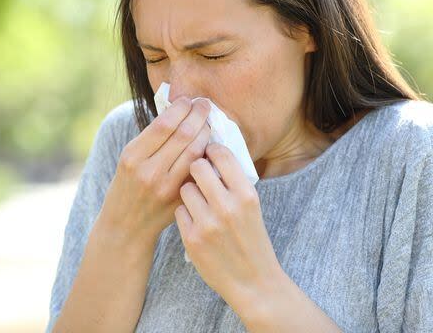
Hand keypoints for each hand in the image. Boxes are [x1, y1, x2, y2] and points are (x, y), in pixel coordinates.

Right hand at [100, 96, 211, 245]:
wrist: (125, 226)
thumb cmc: (127, 186)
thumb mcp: (129, 159)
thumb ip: (151, 139)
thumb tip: (178, 111)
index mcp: (132, 156)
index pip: (164, 124)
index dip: (181, 108)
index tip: (188, 100)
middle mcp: (148, 171)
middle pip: (183, 135)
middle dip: (198, 115)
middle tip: (205, 105)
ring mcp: (165, 187)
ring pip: (195, 152)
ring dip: (206, 133)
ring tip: (208, 122)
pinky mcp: (179, 199)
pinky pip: (198, 171)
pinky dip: (206, 155)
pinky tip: (210, 145)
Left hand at [174, 143, 282, 312]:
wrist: (254, 282)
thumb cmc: (252, 240)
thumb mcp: (252, 208)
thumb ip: (233, 183)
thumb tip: (211, 154)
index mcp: (246, 195)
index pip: (222, 155)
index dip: (212, 150)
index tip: (208, 152)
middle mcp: (227, 207)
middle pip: (196, 167)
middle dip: (195, 168)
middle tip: (198, 175)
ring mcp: (207, 224)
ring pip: (184, 189)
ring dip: (189, 193)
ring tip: (199, 204)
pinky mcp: (191, 238)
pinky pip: (179, 211)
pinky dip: (185, 215)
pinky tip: (196, 223)